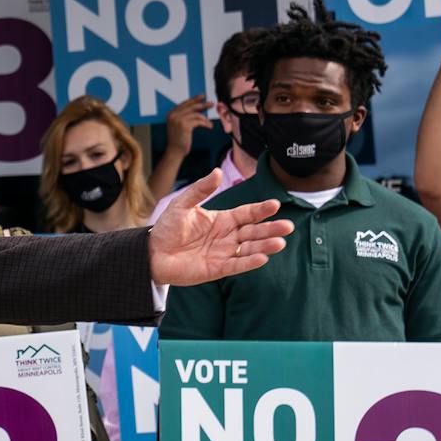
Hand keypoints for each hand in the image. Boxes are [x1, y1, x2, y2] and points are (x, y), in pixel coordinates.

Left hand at [147, 169, 291, 286]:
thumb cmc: (167, 228)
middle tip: (288, 226)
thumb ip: (200, 190)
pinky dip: (248, 262)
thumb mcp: (182, 204)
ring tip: (280, 243)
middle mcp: (227, 236)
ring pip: (249, 249)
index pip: (247, 213)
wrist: (152, 252)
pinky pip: (236, 265)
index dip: (261, 210)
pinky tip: (262, 258)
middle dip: (270, 229)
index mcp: (222, 219)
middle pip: (253, 231)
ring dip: (264, 246)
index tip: (275, 204)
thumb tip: (217, 171)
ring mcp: (223, 252)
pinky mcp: (217, 268)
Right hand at [162, 94, 210, 155]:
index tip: (203, 96)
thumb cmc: (179, 140)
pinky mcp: (184, 125)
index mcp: (171, 114)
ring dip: (205, 119)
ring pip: (196, 114)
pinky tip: (209, 126)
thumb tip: (200, 106)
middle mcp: (173, 115)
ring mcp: (178, 120)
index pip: (185, 103)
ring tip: (209, 123)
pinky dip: (205, 123)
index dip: (194, 99)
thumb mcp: (180, 125)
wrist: (175, 151)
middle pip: (191, 106)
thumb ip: (185, 115)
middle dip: (202, 104)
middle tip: (211, 104)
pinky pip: (199, 121)